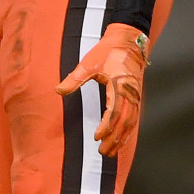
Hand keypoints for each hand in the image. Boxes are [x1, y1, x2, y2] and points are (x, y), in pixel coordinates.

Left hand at [56, 22, 149, 156]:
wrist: (128, 41)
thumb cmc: (107, 52)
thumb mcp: (88, 64)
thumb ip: (74, 79)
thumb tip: (58, 91)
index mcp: (119, 86)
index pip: (114, 111)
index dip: (106, 126)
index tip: (97, 137)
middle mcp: (130, 93)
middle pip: (124, 122)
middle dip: (114, 138)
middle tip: (102, 152)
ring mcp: (135, 96)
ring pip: (130, 122)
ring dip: (121, 138)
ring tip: (111, 151)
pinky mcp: (136, 96)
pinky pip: (134, 117)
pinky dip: (128, 130)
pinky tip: (121, 139)